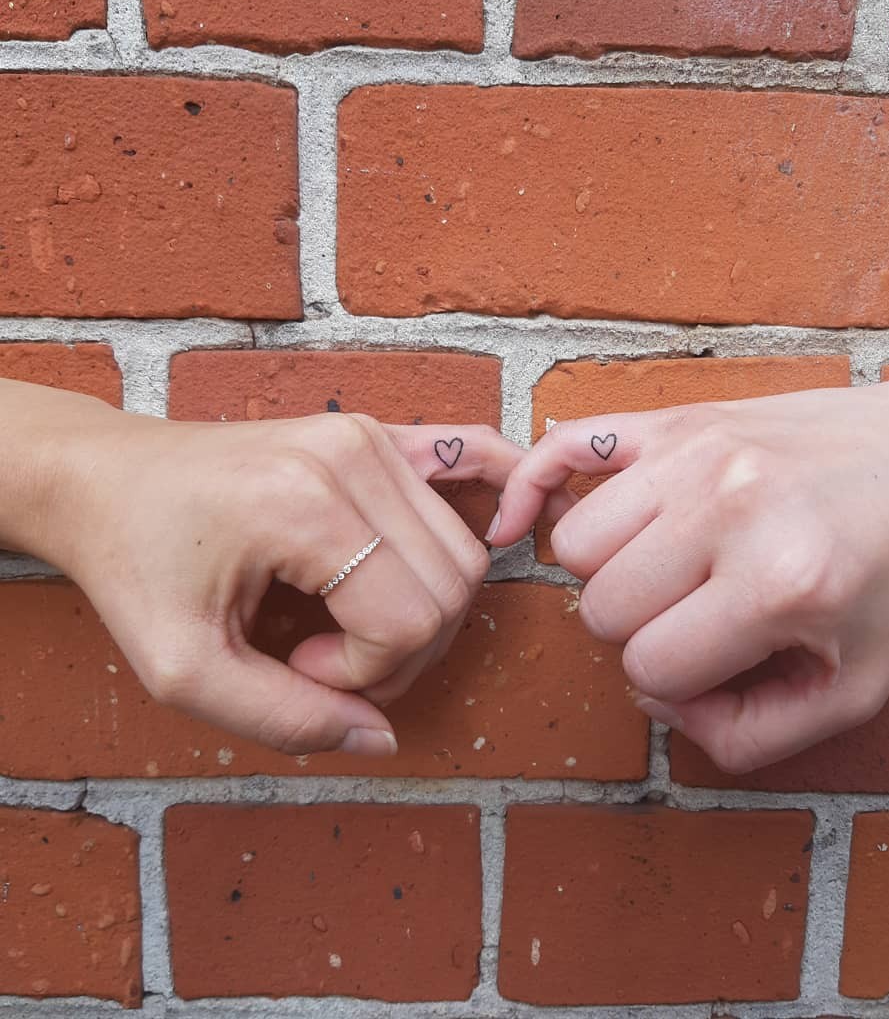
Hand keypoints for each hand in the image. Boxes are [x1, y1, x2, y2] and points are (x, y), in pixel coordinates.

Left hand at [45, 401, 521, 756]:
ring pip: (465, 554)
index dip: (363, 672)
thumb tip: (380, 737)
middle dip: (399, 649)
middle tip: (319, 654)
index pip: (410, 619)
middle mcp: (354, 456)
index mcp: (305, 506)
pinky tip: (496, 531)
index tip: (293, 663)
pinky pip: (475, 463)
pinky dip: (497, 503)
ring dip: (421, 609)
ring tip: (340, 617)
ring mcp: (372, 437)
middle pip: (453, 587)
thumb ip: (283, 720)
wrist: (107, 479)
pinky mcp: (379, 434)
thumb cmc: (135, 564)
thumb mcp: (182, 669)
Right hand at [489, 360, 888, 772]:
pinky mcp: (675, 419)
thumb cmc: (888, 579)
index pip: (649, 668)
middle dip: (638, 630)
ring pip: (574, 542)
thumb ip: (751, 736)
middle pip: (601, 606)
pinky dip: (531, 487)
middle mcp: (728, 510)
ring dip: (606, 572)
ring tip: (663, 568)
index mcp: (779, 585)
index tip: (714, 662)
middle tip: (692, 615)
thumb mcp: (855, 690)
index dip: (672, 683)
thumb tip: (658, 701)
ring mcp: (694, 454)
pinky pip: (562, 447)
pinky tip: (523, 520)